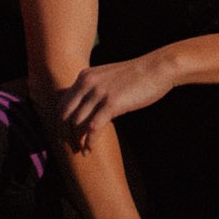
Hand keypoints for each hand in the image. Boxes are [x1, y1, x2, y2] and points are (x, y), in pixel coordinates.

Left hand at [55, 54, 177, 142]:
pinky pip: (93, 127)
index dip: (61, 123)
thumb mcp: (108, 78)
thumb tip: (86, 109)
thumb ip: (94, 88)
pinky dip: (90, 141)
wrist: (157, 68)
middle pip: (65, 114)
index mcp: (84, 77)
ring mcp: (98, 92)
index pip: (62, 103)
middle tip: (72, 147)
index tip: (66, 136)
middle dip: (65, 134)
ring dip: (78, 140)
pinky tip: (91, 148)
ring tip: (84, 151)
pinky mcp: (112, 103)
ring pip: (77, 122)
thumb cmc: (137, 76)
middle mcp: (87, 83)